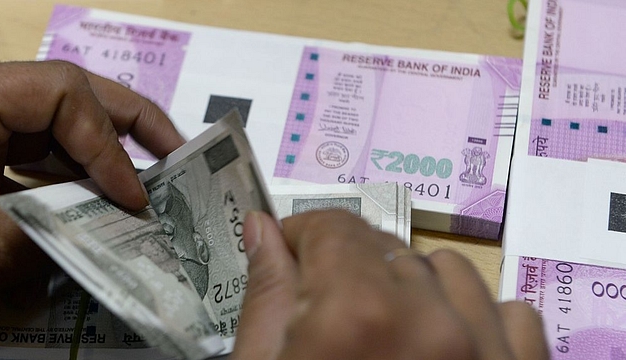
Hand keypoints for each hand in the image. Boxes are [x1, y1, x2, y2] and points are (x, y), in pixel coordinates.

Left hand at [0, 61, 184, 291]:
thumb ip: (53, 232)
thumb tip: (116, 229)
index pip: (62, 94)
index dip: (108, 144)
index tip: (134, 199)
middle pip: (71, 93)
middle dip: (130, 122)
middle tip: (178, 153)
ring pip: (60, 126)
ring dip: (108, 153)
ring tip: (151, 181)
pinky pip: (41, 159)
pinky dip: (77, 180)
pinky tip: (101, 206)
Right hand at [233, 210, 548, 359]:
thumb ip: (266, 296)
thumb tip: (262, 230)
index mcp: (358, 316)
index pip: (332, 227)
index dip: (301, 235)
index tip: (289, 254)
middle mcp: (433, 325)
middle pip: (386, 247)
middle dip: (349, 268)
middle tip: (329, 312)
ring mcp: (487, 351)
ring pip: (450, 272)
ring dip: (415, 289)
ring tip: (389, 335)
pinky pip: (512, 314)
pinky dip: (480, 319)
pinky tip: (449, 346)